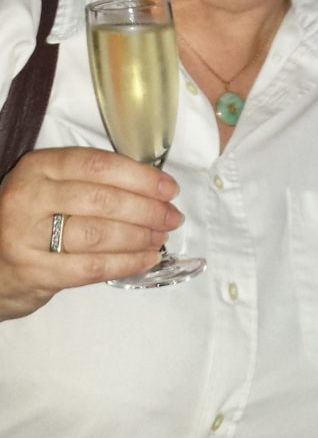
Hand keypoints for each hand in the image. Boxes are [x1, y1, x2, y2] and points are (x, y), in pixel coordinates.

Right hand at [0, 146, 182, 320]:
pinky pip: (91, 267)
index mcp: (39, 167)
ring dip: (140, 236)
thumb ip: (94, 180)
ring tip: (161, 237)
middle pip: (103, 200)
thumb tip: (155, 187)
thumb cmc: (36, 218)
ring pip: (99, 234)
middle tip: (172, 217)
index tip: (170, 188)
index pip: (99, 165)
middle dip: (147, 209)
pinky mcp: (33, 272)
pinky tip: (147, 259)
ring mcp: (26, 236)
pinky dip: (126, 263)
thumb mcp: (54, 186)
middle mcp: (28, 197)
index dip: (141, 177)